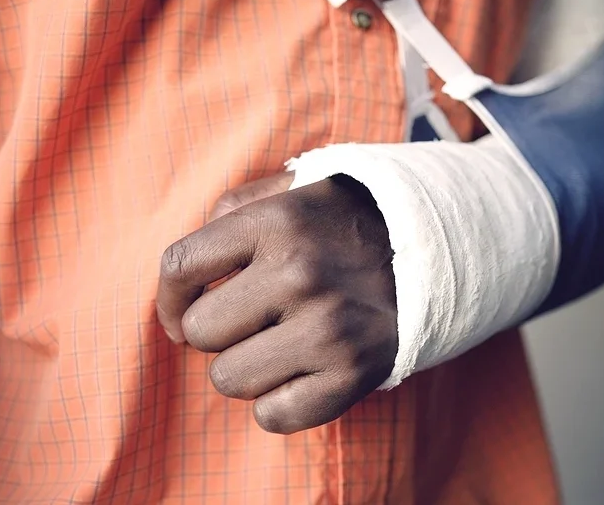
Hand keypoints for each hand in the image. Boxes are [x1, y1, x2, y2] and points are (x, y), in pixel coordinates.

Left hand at [156, 172, 397, 433]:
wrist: (436, 251)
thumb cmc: (347, 225)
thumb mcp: (294, 189)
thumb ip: (232, 208)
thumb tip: (185, 272)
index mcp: (277, 222)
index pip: (179, 267)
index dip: (167, 298)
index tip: (178, 312)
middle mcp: (299, 273)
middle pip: (199, 331)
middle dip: (217, 330)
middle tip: (253, 319)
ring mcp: (328, 328)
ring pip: (228, 379)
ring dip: (247, 366)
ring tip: (283, 342)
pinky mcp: (352, 374)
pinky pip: (272, 415)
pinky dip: (280, 402)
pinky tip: (303, 371)